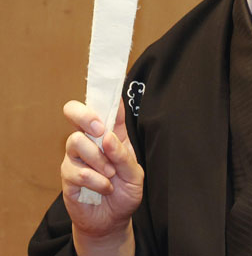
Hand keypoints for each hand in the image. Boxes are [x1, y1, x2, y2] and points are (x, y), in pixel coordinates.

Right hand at [61, 98, 142, 250]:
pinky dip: (95, 180)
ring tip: (110, 174)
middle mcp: (91, 139)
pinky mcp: (67, 175)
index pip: (107, 106)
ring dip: (97, 158)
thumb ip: (124, 155)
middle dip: (85, 115)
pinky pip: (76, 170)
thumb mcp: (135, 174)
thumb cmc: (126, 191)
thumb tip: (107, 137)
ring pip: (75, 141)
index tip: (109, 81)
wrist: (112, 219)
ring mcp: (77, 156)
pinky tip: (104, 187)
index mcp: (111, 132)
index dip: (106, 91)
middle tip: (99, 129)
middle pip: (75, 112)